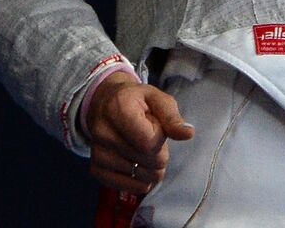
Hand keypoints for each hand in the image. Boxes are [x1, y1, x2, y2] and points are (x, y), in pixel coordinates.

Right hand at [86, 71, 194, 195]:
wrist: (106, 104)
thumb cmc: (137, 101)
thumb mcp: (158, 99)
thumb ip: (172, 117)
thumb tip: (188, 134)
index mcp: (119, 108)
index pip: (149, 141)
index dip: (161, 137)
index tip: (156, 126)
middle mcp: (103, 131)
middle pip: (146, 159)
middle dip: (159, 152)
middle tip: (152, 139)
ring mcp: (96, 152)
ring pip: (139, 175)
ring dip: (150, 167)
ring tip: (143, 149)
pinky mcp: (95, 168)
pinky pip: (126, 186)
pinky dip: (140, 180)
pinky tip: (139, 166)